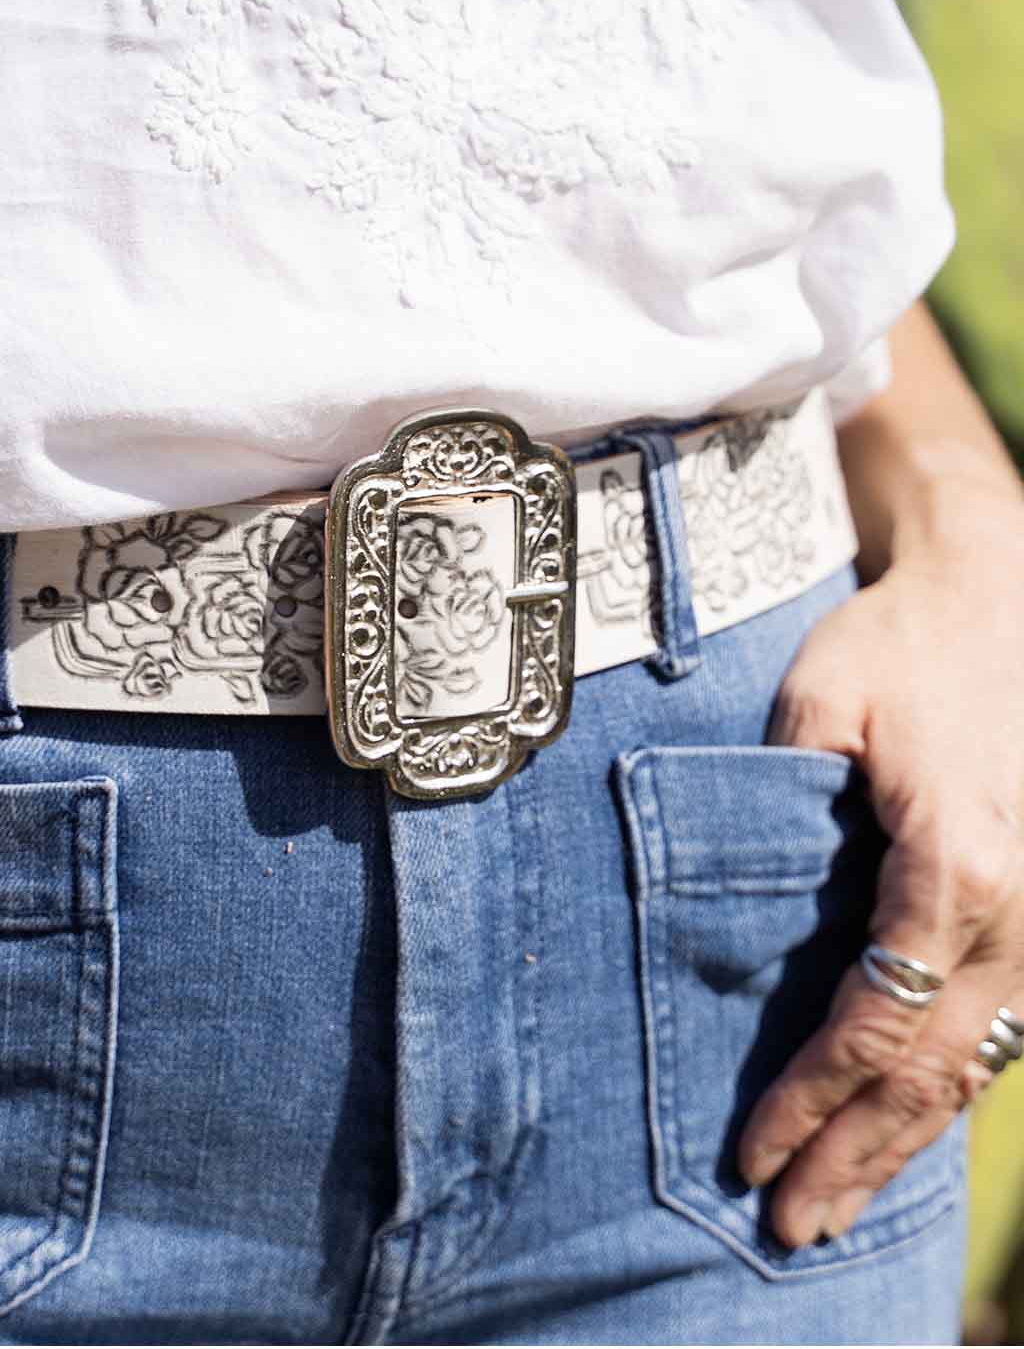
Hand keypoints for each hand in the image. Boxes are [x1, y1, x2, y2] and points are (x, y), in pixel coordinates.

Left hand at [737, 482, 1023, 1247]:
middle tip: (787, 1226)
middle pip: (930, 1068)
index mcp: (955, 864)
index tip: (749, 1152)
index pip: (872, 1018)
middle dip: (854, 1155)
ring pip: (973, 1064)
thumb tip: (742, 904)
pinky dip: (945, 1090)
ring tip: (839, 1208)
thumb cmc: (899, 647)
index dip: (809, 1096)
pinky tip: (905, 1132)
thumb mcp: (820, 701)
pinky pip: (997, 1029)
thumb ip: (780, 803)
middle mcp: (1015, 910)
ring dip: (903, 1144)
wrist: (991, 600)